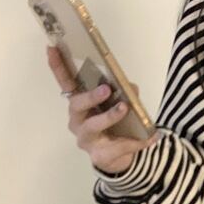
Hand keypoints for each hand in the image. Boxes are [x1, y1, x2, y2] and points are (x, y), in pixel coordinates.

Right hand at [46, 45, 159, 174]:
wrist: (121, 155)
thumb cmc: (116, 123)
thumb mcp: (123, 102)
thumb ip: (125, 92)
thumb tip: (131, 87)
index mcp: (80, 103)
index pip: (66, 83)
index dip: (58, 66)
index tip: (51, 48)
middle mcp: (77, 120)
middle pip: (76, 105)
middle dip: (90, 96)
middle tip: (106, 89)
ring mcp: (86, 139)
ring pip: (92, 127)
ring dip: (109, 116)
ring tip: (125, 108)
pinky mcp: (99, 156)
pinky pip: (118, 147)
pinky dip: (137, 141)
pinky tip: (152, 136)